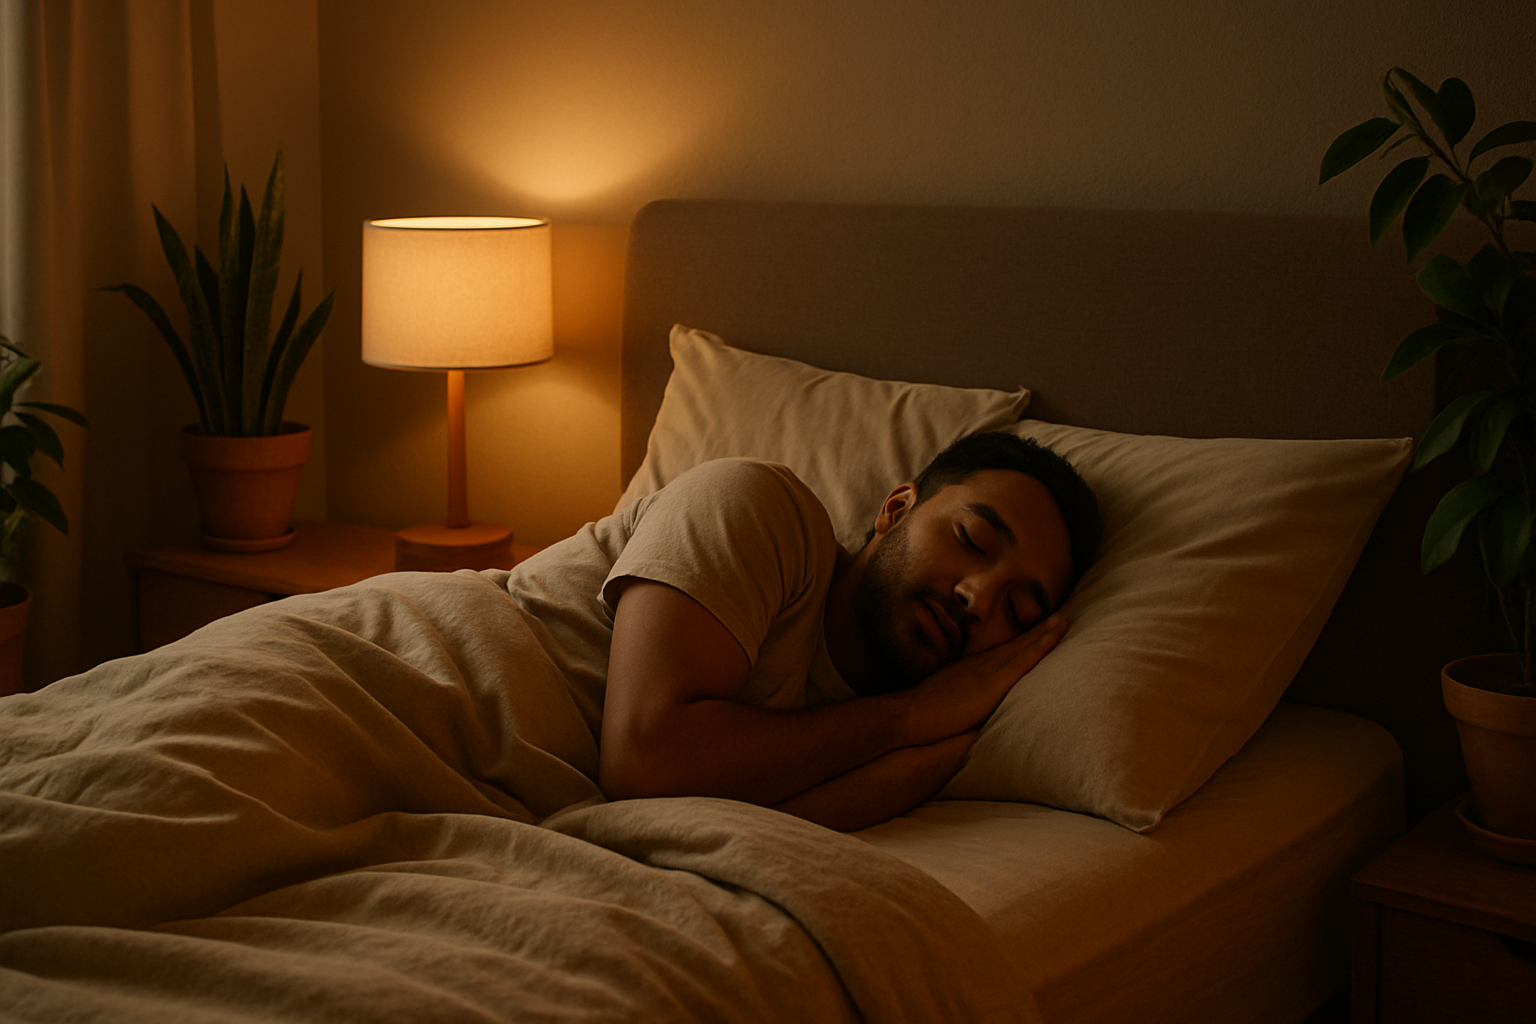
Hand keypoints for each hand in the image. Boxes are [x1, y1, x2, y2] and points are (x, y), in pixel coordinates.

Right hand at [893, 612, 1066, 746]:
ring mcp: (989, 669)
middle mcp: (982, 663)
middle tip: (1058, 617)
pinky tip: (1055, 635)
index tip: (1033, 633)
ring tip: (1063, 621)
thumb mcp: (942, 700)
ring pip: (1024, 647)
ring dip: (1045, 633)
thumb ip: (959, 701)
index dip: (1018, 642)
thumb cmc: (923, 714)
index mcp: (970, 669)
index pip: (1000, 653)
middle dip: (1036, 631)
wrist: (913, 713)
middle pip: (1015, 644)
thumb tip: (967, 710)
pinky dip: (1041, 645)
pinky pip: (1025, 659)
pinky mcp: (996, 681)